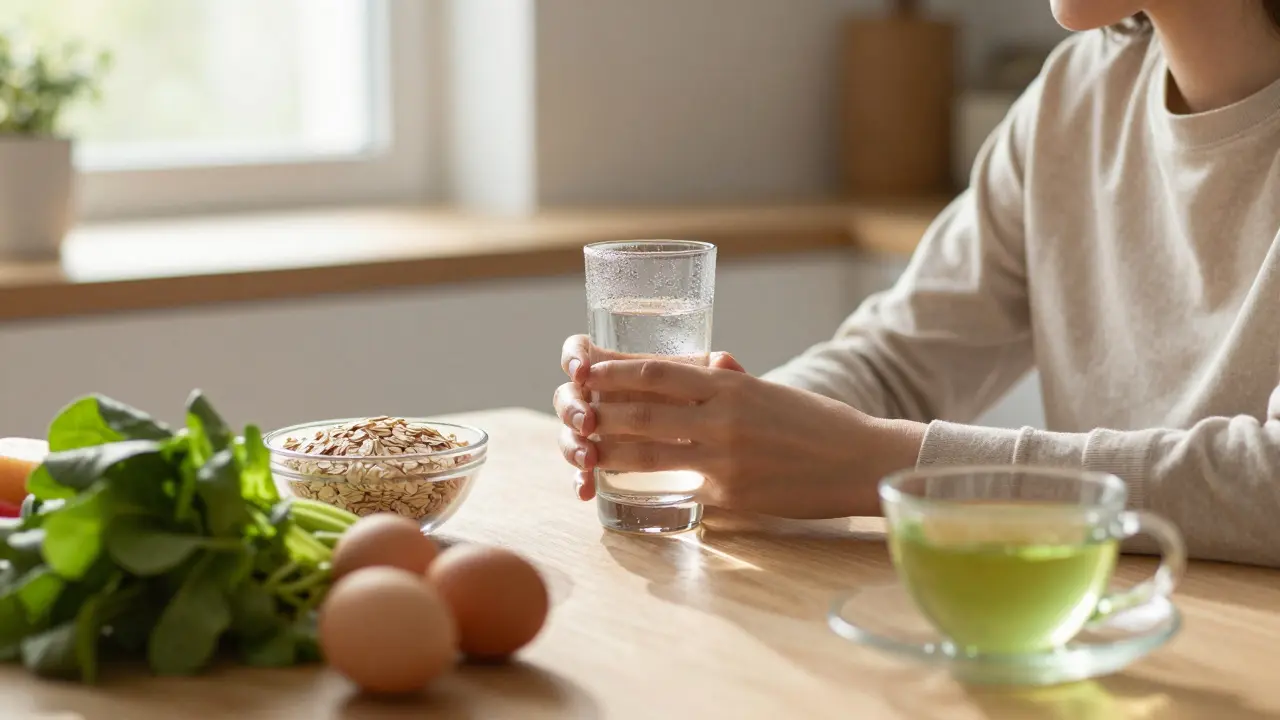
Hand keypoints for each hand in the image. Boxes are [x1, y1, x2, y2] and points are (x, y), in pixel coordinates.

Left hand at [552, 336, 925, 517]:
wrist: (860, 461)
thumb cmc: (816, 423)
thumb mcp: (770, 389)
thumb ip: (731, 379)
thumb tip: (705, 363)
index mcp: (729, 384)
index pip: (656, 370)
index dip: (613, 369)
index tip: (582, 366)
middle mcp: (722, 416)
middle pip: (641, 410)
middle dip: (598, 409)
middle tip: (571, 409)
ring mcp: (724, 458)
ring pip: (647, 451)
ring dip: (607, 448)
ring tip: (581, 447)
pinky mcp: (730, 494)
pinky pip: (675, 485)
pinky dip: (644, 482)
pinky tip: (619, 481)